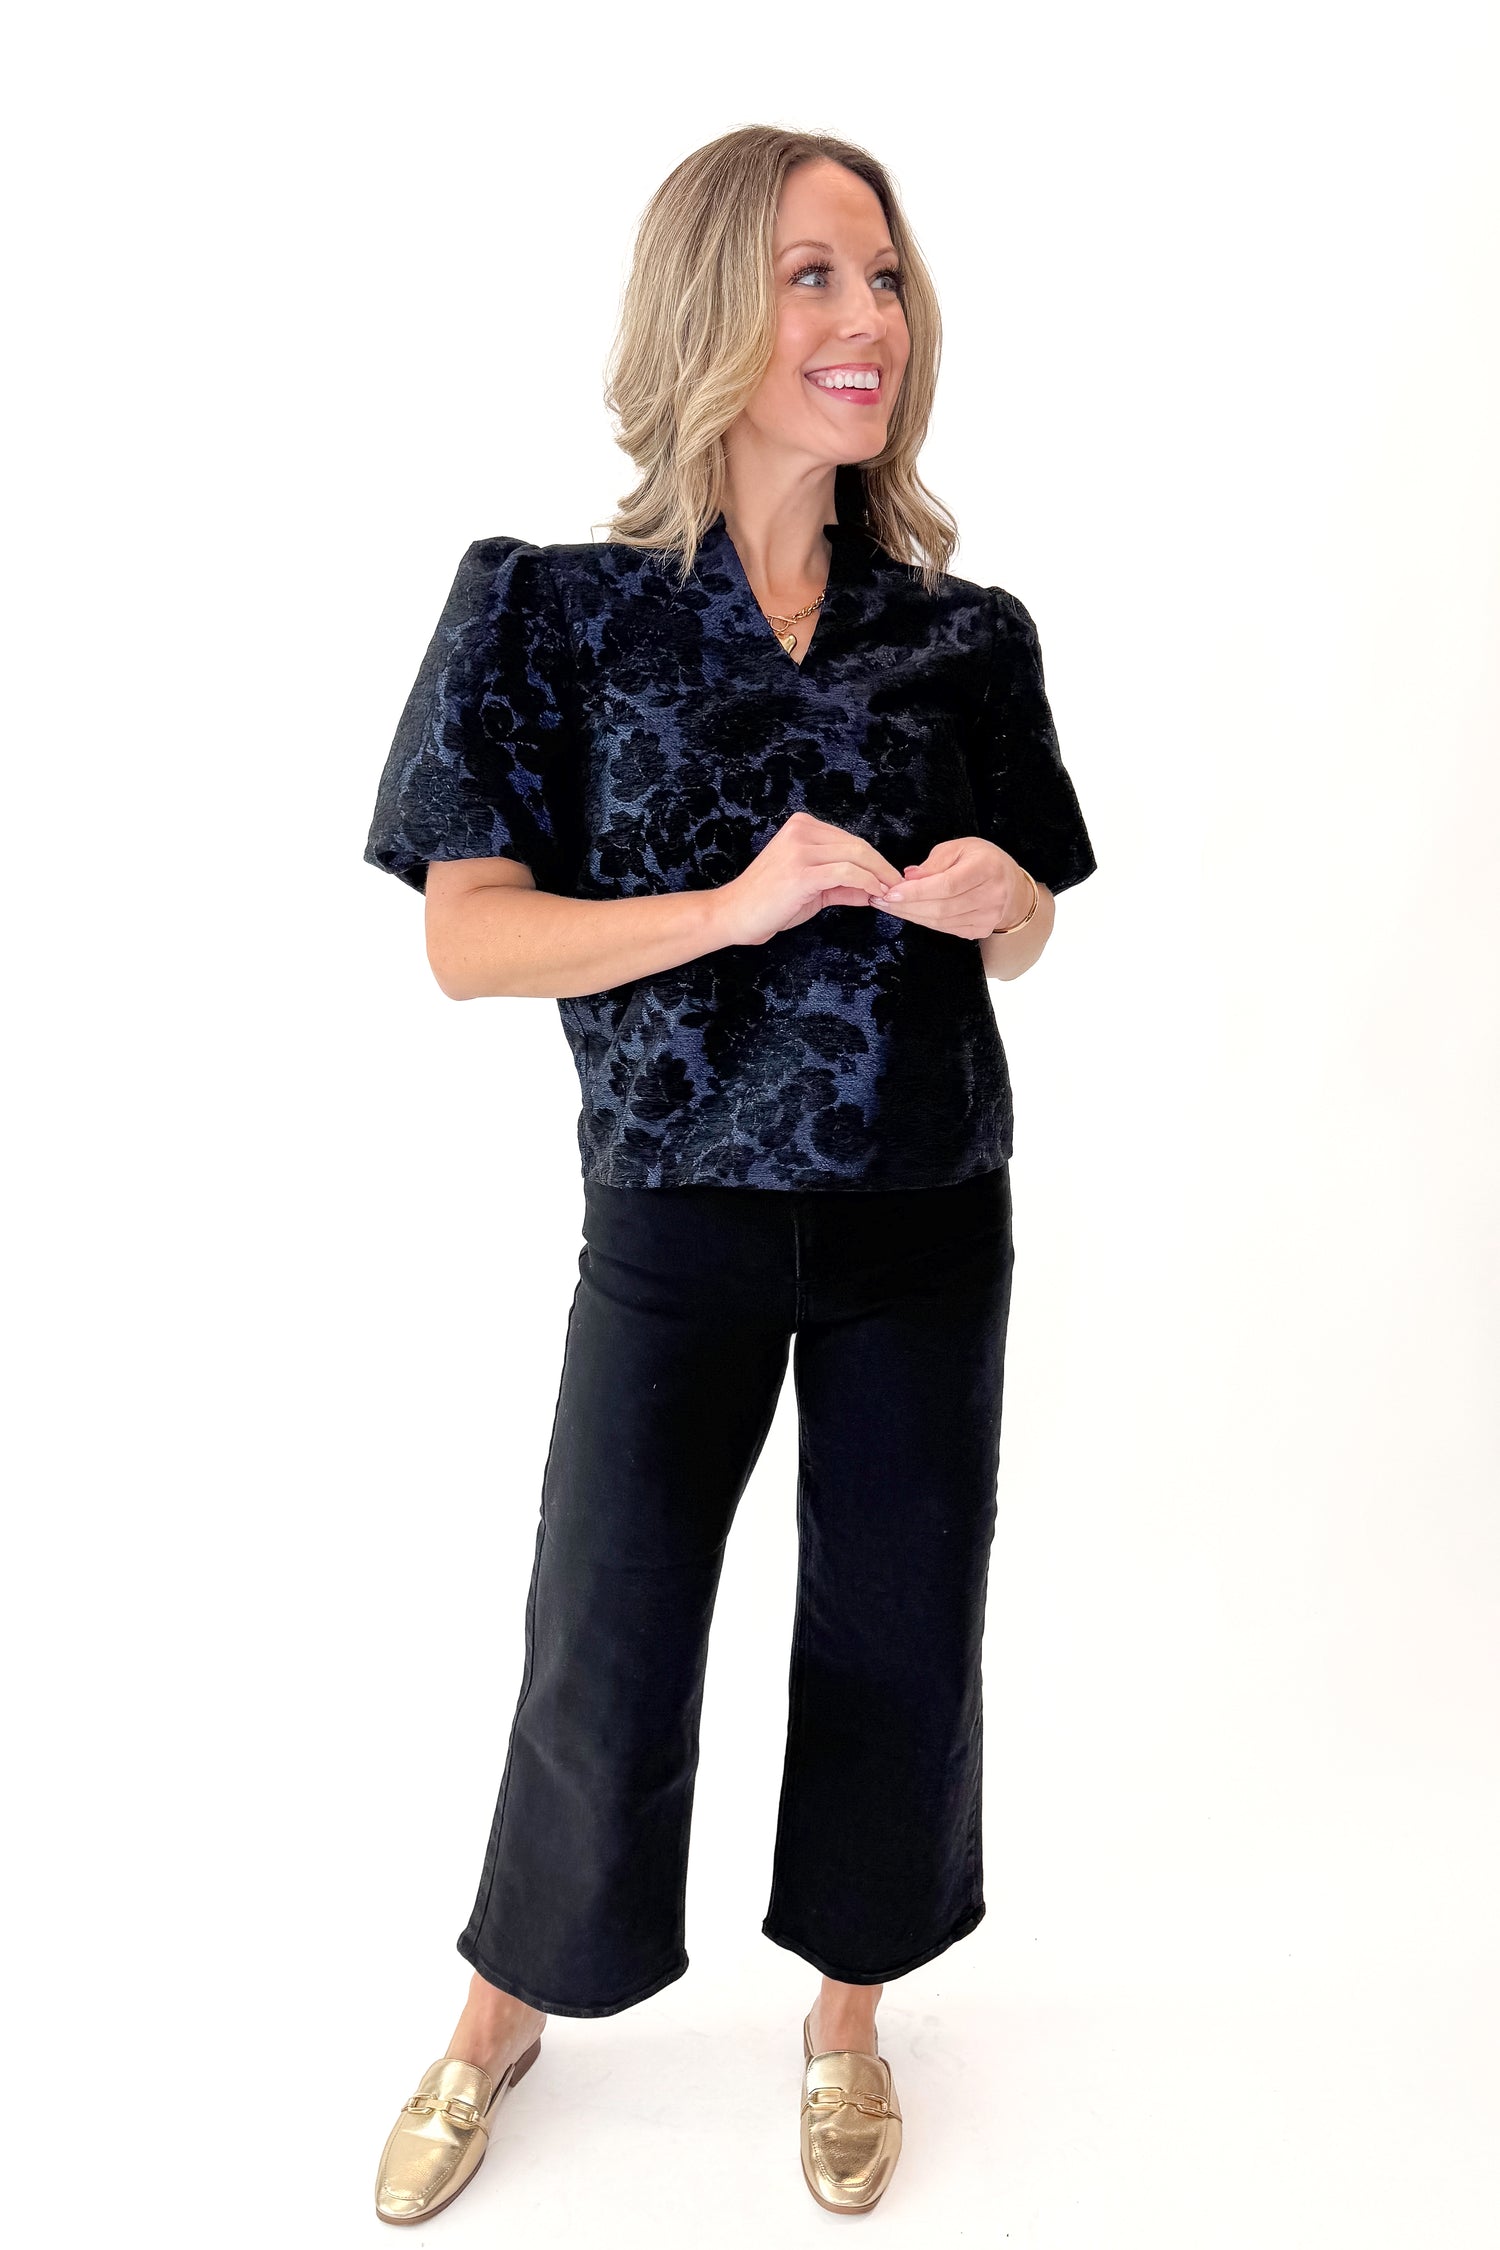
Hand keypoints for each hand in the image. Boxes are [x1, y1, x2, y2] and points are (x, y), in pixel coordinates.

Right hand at [710, 810, 905, 947]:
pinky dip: (867, 883)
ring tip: (891, 893)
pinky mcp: (802, 871)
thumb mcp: (811, 888)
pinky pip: (847, 873)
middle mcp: (801, 831)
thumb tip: (873, 890)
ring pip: (856, 856)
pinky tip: (875, 895)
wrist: (734, 914)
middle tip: (899, 887)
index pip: (850, 840)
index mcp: (802, 827)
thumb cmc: (768, 902)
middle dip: (883, 867)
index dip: (875, 860)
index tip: (889, 879)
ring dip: (880, 876)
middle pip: (858, 845)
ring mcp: (800, 849)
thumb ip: (841, 885)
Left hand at [879, 837, 1033, 939]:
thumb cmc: (982, 861)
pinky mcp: (981, 930)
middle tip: (880, 901)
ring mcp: (988, 916)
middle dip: (906, 906)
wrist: (1011, 885)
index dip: (916, 891)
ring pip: (941, 922)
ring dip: (911, 915)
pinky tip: (910, 912)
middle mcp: (991, 895)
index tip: (891, 892)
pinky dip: (924, 921)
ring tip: (890, 907)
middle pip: (941, 907)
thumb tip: (909, 878)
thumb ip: (934, 863)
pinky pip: (946, 929)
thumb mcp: (960, 848)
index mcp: (987, 868)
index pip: (946, 885)